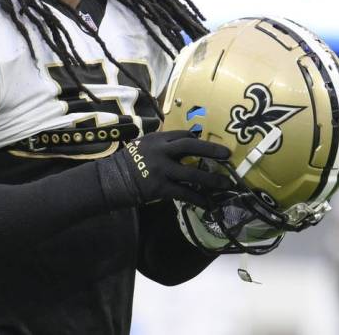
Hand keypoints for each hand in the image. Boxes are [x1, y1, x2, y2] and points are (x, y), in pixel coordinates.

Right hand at [97, 130, 231, 208]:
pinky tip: (208, 204)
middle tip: (228, 155)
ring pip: (192, 173)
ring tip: (226, 184)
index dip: (198, 141)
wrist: (110, 180)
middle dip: (211, 151)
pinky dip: (198, 199)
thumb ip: (161, 145)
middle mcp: (161, 151)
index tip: (211, 148)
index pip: (183, 136)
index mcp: (157, 139)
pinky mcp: (160, 187)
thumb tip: (183, 144)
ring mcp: (161, 170)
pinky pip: (184, 193)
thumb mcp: (143, 146)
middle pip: (190, 147)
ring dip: (211, 179)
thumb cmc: (127, 163)